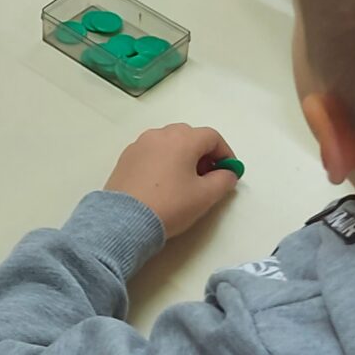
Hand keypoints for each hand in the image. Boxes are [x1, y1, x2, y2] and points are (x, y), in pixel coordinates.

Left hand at [105, 124, 241, 240]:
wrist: (125, 220)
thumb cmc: (170, 205)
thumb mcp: (205, 196)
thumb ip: (223, 180)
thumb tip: (227, 173)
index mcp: (182, 139)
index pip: (212, 137)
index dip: (225, 153)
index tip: (229, 171)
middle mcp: (160, 134)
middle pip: (189, 136)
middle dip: (203, 153)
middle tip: (207, 176)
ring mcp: (140, 144)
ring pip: (169, 142)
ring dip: (182, 155)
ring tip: (184, 180)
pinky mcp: (126, 157)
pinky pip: (152, 152)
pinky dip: (163, 160)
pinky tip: (162, 183)